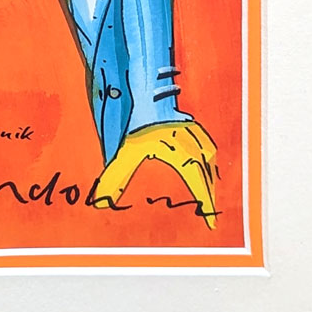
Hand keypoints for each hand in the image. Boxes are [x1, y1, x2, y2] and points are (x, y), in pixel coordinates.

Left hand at [93, 121, 218, 228]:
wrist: (144, 92)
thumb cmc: (136, 123)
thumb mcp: (125, 153)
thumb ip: (115, 178)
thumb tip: (101, 200)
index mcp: (182, 154)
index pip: (198, 183)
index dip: (206, 202)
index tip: (210, 219)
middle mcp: (192, 144)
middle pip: (206, 173)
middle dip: (209, 194)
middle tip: (209, 212)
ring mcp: (194, 133)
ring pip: (208, 159)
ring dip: (210, 177)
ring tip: (208, 191)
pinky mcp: (192, 125)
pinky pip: (206, 146)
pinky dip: (208, 160)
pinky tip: (205, 165)